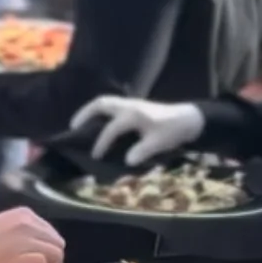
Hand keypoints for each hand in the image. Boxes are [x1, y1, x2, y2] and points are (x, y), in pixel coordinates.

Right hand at [71, 96, 204, 166]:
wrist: (188, 119)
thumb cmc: (173, 130)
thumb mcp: (159, 143)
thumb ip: (143, 151)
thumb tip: (127, 161)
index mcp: (133, 115)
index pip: (111, 129)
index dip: (101, 143)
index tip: (95, 156)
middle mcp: (128, 106)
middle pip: (100, 104)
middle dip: (84, 114)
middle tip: (73, 128)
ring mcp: (130, 103)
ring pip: (105, 101)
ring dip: (90, 111)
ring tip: (79, 124)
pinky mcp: (133, 106)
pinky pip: (111, 105)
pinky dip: (100, 111)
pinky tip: (97, 123)